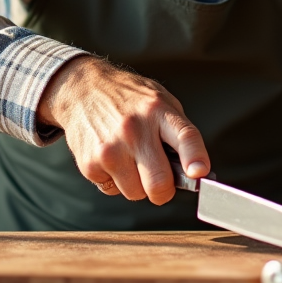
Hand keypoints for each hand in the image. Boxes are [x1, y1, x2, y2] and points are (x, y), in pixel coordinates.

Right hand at [38, 55, 209, 204]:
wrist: (82, 89)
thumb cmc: (128, 99)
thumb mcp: (160, 101)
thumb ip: (178, 133)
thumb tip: (194, 172)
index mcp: (158, 111)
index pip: (184, 136)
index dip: (194, 157)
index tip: (199, 173)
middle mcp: (134, 129)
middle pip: (159, 182)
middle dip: (164, 190)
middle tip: (161, 181)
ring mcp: (110, 148)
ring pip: (136, 193)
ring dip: (137, 184)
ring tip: (129, 158)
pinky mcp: (90, 163)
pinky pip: (113, 191)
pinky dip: (114, 181)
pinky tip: (110, 158)